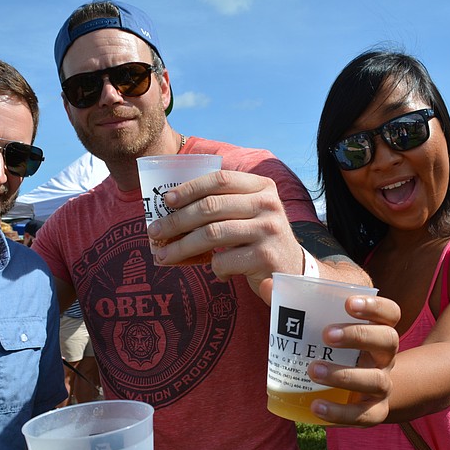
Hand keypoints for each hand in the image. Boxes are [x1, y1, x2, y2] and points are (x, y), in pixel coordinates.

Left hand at [147, 170, 302, 293]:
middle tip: (155, 232)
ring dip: (182, 247)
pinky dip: (213, 267)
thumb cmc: (260, 239)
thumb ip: (224, 204)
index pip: (219, 180)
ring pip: (212, 234)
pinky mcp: (265, 257)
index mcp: (262, 186)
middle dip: (176, 221)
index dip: (189, 188)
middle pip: (211, 208)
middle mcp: (268, 204)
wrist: (294, 269)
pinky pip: (223, 260)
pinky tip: (215, 270)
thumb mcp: (251, 212)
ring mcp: (268, 230)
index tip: (166, 200)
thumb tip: (172, 207)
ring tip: (164, 256)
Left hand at [305, 295, 399, 426]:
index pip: (390, 313)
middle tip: (326, 334)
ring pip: (377, 380)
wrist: (360, 392)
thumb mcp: (323, 328)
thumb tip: (268, 286)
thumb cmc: (336, 351)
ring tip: (312, 369)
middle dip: (358, 335)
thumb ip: (298, 306)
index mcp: (378, 330)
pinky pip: (365, 416)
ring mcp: (384, 384)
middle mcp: (386, 357)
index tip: (348, 302)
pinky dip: (340, 413)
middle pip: (388, 341)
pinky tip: (315, 406)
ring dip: (345, 375)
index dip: (374, 307)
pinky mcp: (375, 412)